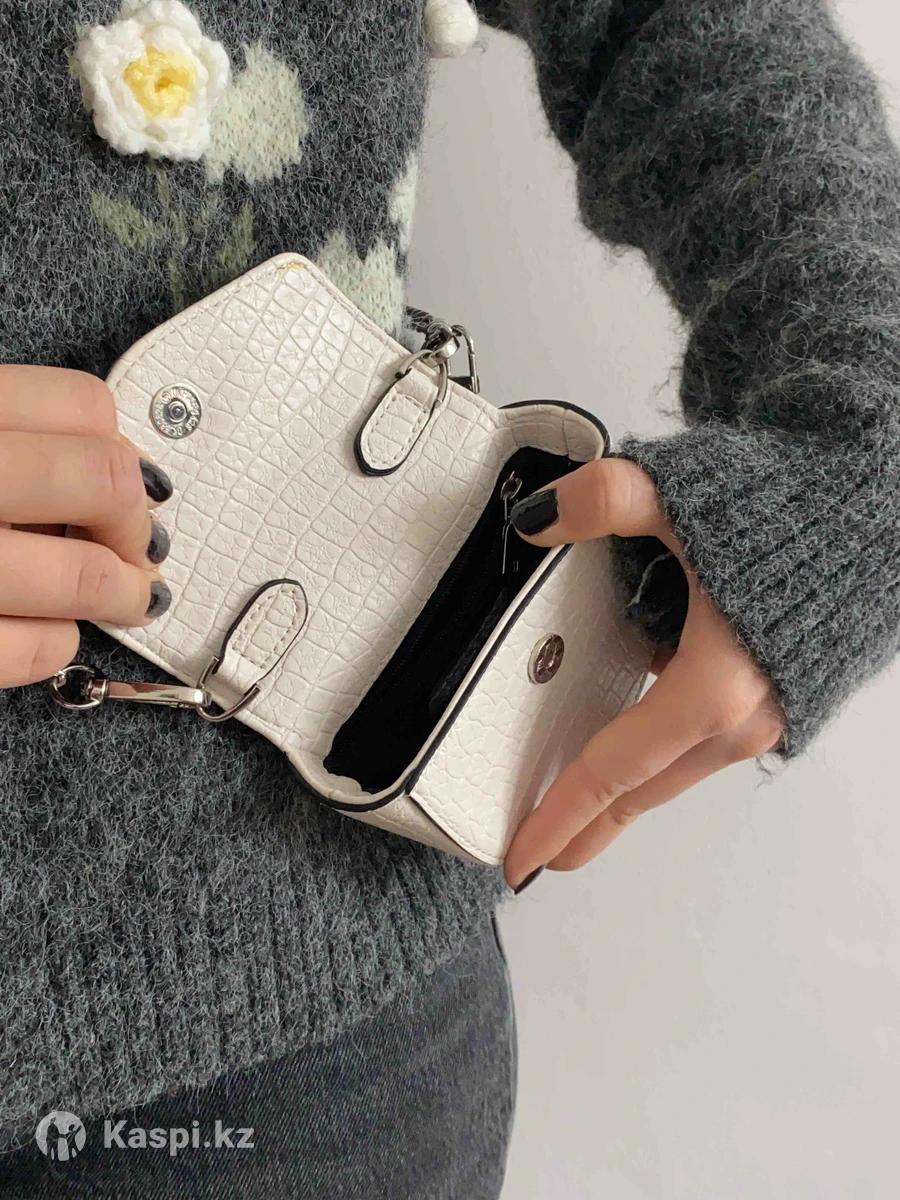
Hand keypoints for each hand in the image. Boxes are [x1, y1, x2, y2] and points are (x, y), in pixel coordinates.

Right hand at [0, 365, 172, 688]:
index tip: (127, 480)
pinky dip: (58, 645)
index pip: (85, 407)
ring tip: (129, 599)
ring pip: (85, 575)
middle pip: (103, 480)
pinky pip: (36, 649)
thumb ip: (18, 436)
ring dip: (124, 594)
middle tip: (142, 549)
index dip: (122, 449)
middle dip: (138, 526)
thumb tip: (121, 471)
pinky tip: (50, 632)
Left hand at [503, 458, 783, 890]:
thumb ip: (602, 502)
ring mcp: (766, 717)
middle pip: (641, 789)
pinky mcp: (780, 701)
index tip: (521, 859)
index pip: (610, 772)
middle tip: (543, 854)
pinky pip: (703, 743)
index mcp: (712, 690)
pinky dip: (660, 753)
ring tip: (583, 804)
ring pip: (673, 769)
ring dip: (626, 789)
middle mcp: (742, 720)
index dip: (560, 818)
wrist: (879, 513)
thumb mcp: (684, 499)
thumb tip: (537, 519)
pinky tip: (638, 736)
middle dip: (588, 827)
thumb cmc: (797, 518)